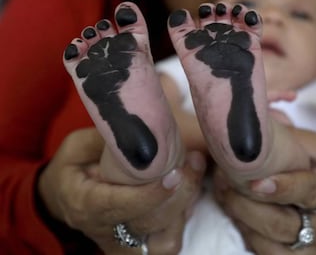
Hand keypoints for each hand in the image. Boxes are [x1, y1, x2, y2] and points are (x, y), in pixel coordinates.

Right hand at [38, 128, 205, 254]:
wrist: (64, 199)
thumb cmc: (71, 168)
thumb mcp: (76, 146)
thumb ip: (104, 140)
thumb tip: (142, 130)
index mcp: (85, 205)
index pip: (119, 206)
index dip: (150, 194)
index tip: (175, 173)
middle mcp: (105, 231)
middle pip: (149, 223)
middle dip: (179, 193)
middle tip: (194, 161)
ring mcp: (123, 244)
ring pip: (165, 240)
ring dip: (185, 205)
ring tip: (194, 171)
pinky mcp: (140, 247)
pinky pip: (170, 242)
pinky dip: (183, 218)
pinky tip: (186, 191)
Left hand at [214, 131, 315, 254]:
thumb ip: (299, 141)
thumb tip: (260, 129)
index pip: (309, 193)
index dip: (282, 188)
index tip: (256, 181)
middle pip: (281, 225)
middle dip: (246, 204)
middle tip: (223, 180)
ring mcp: (315, 252)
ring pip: (268, 244)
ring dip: (240, 218)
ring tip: (223, 192)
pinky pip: (265, 252)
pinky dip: (246, 231)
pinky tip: (235, 210)